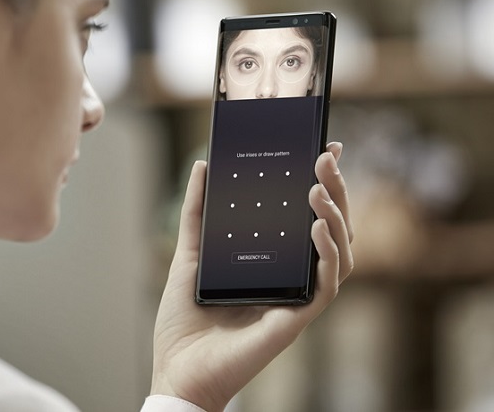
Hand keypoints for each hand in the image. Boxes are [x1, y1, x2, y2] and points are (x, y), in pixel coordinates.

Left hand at [150, 142, 353, 411]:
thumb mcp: (190, 254)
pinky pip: (326, 284)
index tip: (327, 147)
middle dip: (335, 190)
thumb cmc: (184, 321)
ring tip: (316, 189)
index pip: (308, 216)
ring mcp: (297, 297)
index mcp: (273, 261)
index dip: (324, 184)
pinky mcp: (296, 318)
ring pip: (339, 253)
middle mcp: (292, 277)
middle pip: (331, 229)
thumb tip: (204, 164)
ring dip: (336, 217)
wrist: (177, 369)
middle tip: (325, 157)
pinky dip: (327, 254)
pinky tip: (315, 227)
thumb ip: (198, 213)